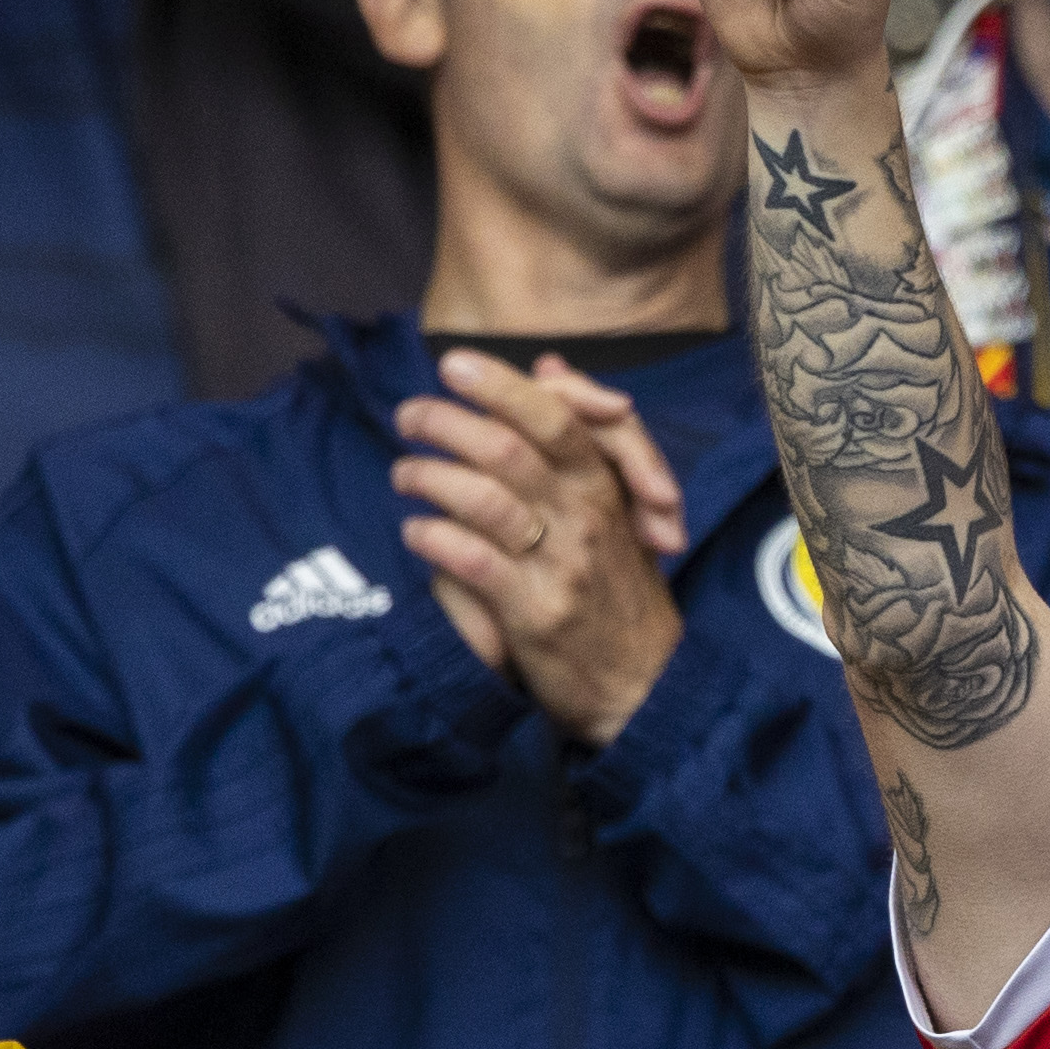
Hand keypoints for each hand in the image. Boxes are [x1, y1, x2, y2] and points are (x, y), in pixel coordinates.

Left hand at [394, 353, 686, 747]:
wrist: (645, 685)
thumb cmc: (618, 589)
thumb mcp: (613, 505)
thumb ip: (577, 437)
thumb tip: (547, 365)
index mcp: (604, 488)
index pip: (556, 417)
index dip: (501, 385)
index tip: (452, 363)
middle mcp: (586, 519)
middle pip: (510, 448)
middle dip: (447, 422)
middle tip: (408, 414)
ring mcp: (561, 566)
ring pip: (484, 499)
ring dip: (430, 477)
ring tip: (403, 473)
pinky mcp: (534, 614)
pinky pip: (473, 562)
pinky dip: (433, 538)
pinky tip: (415, 531)